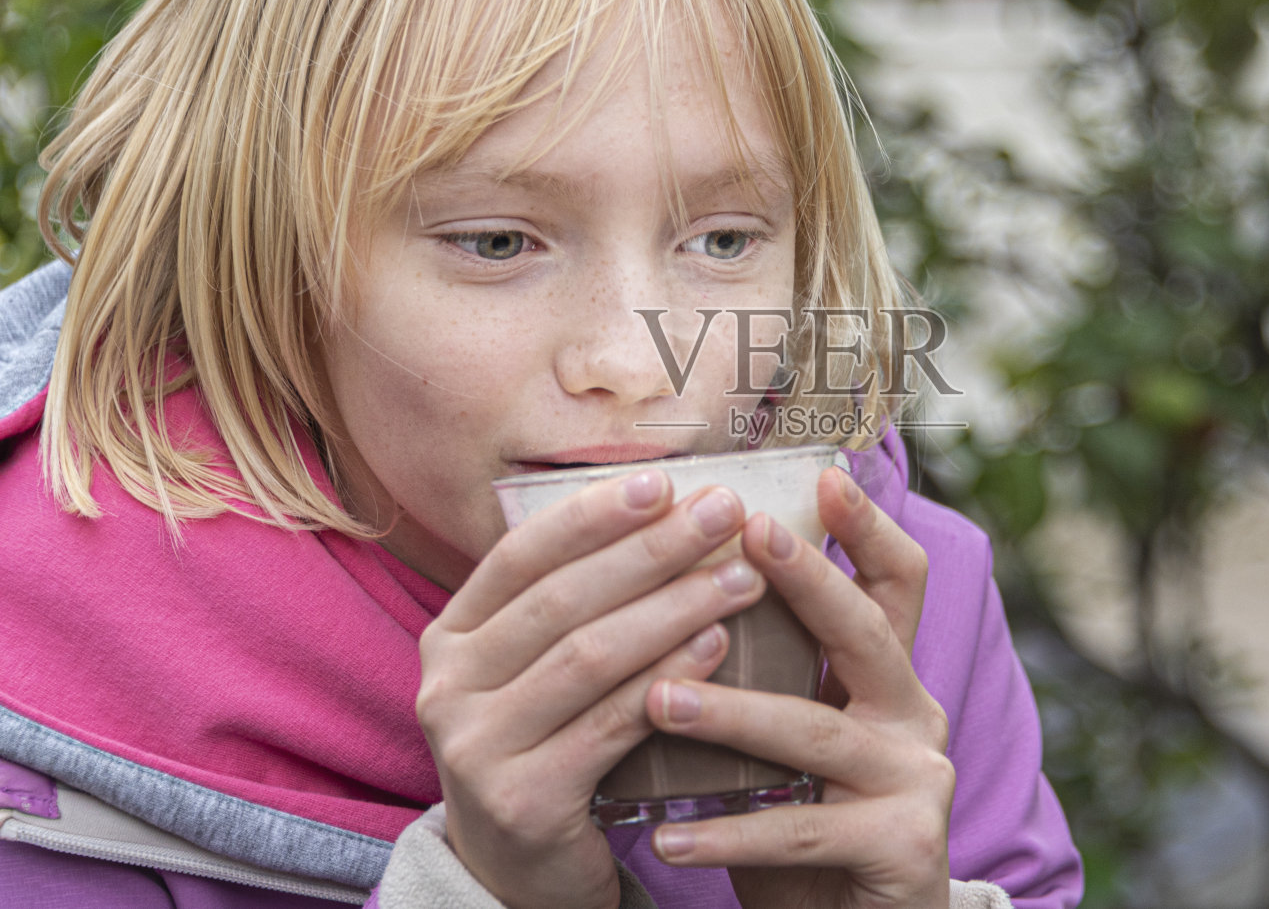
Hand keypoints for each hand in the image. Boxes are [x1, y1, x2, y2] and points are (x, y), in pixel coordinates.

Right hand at [414, 471, 766, 908]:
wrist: (518, 876)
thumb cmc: (550, 749)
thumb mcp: (539, 672)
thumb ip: (580, 603)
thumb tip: (673, 510)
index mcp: (452, 637)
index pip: (521, 554)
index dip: (593, 514)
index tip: (664, 481)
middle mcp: (448, 685)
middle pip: (562, 599)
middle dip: (650, 549)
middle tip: (723, 513)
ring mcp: (475, 746)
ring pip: (588, 656)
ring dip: (673, 608)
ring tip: (740, 577)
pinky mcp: (520, 800)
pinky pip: (609, 725)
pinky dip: (668, 678)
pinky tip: (717, 644)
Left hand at [643, 466, 953, 908]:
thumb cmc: (803, 828)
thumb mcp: (786, 743)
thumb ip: (760, 675)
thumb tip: (670, 587)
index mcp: (888, 678)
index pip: (896, 583)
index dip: (867, 528)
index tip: (822, 477)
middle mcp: (914, 716)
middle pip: (868, 631)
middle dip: (811, 577)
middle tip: (750, 535)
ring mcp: (918, 781)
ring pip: (819, 733)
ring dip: (733, 714)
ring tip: (656, 702)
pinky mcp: (905, 848)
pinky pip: (804, 832)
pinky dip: (729, 830)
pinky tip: (667, 831)